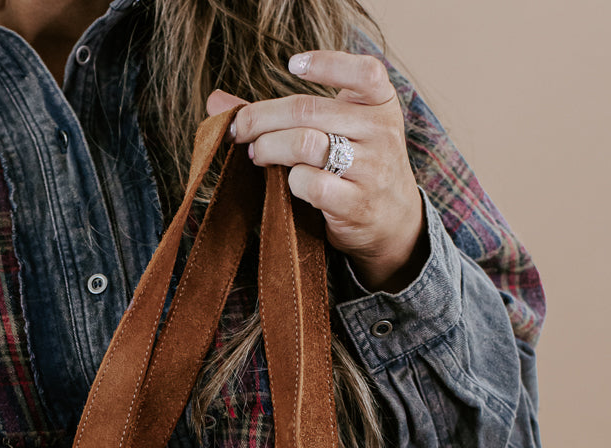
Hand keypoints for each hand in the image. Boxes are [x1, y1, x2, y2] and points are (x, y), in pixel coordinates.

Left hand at [206, 51, 426, 292]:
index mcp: (381, 104)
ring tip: (257, 155)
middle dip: (263, 118)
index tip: (292, 66)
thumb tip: (217, 102)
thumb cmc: (355, 166)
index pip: (363, 71)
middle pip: (308, 110)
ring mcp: (371, 168)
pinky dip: (290, 181)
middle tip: (241, 130)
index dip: (325, 63)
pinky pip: (311, 183)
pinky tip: (287, 182)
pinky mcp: (356, 203)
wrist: (394, 221)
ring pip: (305, 144)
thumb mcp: (339, 129)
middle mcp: (381, 131)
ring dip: (270, 148)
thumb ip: (286, 112)